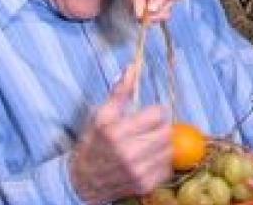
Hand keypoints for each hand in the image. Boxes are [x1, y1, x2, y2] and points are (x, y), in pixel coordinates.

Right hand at [68, 65, 171, 202]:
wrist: (83, 180)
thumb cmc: (93, 143)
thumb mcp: (101, 116)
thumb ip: (120, 92)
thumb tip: (132, 67)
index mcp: (115, 132)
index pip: (157, 114)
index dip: (155, 111)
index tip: (151, 114)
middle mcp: (128, 153)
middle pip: (166, 132)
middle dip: (161, 127)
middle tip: (151, 129)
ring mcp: (137, 172)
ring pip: (169, 150)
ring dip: (163, 144)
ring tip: (149, 143)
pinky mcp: (144, 185)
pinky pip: (167, 167)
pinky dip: (161, 161)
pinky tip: (149, 158)